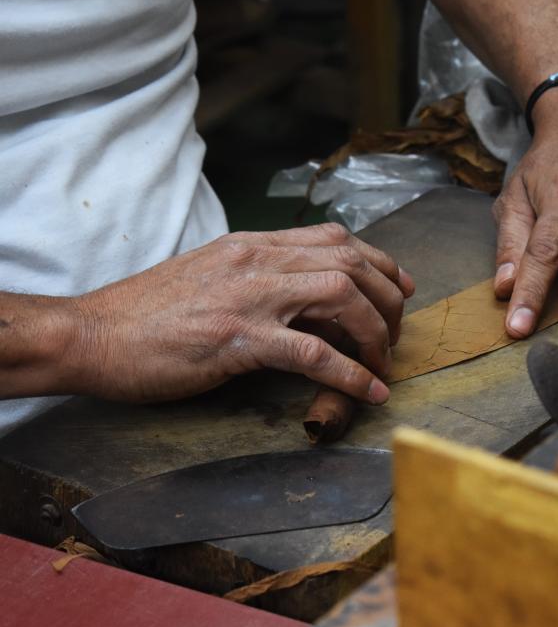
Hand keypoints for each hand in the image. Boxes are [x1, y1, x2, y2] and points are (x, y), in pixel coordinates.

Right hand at [70, 223, 414, 403]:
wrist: (91, 334)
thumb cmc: (148, 314)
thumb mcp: (213, 278)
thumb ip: (262, 280)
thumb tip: (312, 305)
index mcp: (251, 245)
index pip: (335, 237)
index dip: (379, 262)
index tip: (398, 288)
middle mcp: (256, 261)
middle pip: (350, 261)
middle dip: (387, 298)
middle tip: (396, 333)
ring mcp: (248, 296)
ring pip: (341, 294)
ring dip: (375, 331)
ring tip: (383, 362)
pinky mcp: (237, 338)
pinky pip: (313, 353)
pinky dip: (350, 373)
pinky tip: (368, 390)